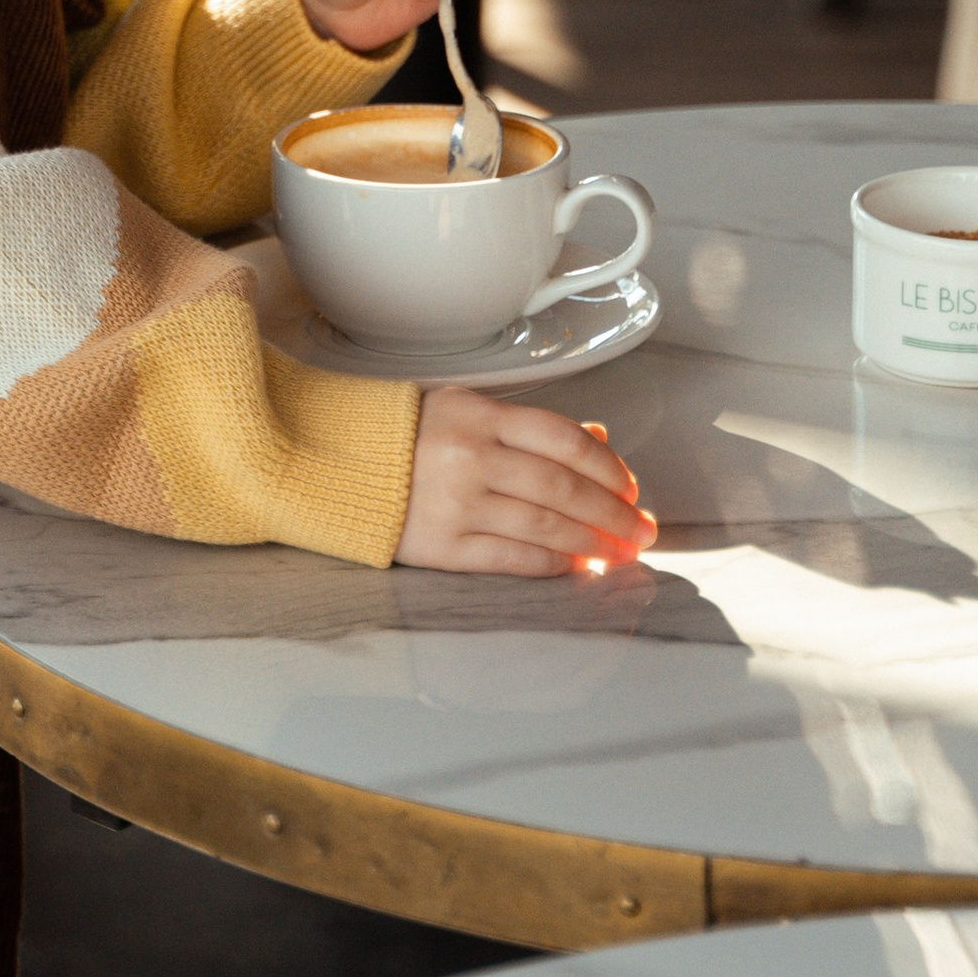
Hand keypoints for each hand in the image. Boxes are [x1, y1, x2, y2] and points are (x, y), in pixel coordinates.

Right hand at [396, 398, 654, 574]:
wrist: (336, 463)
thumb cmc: (407, 436)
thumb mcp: (467, 410)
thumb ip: (531, 427)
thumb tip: (598, 440)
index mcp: (479, 415)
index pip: (564, 439)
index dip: (608, 466)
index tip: (631, 488)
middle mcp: (470, 457)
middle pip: (563, 488)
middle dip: (614, 514)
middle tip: (642, 530)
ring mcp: (455, 504)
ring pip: (545, 527)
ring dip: (593, 543)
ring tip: (619, 553)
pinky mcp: (441, 546)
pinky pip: (512, 559)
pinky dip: (552, 565)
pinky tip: (575, 566)